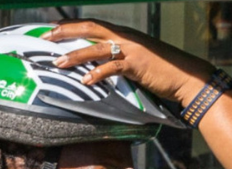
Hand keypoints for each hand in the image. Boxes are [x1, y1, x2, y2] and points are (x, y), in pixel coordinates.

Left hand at [45, 20, 216, 104]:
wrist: (186, 76)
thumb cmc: (159, 68)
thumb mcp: (134, 57)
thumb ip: (115, 56)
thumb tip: (93, 63)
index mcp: (122, 34)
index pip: (91, 25)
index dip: (70, 26)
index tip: (50, 29)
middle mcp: (125, 37)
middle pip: (90, 29)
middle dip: (66, 32)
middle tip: (45, 37)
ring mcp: (131, 49)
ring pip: (97, 48)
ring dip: (76, 55)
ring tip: (58, 62)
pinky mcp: (137, 65)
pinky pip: (113, 67)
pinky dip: (98, 73)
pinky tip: (86, 80)